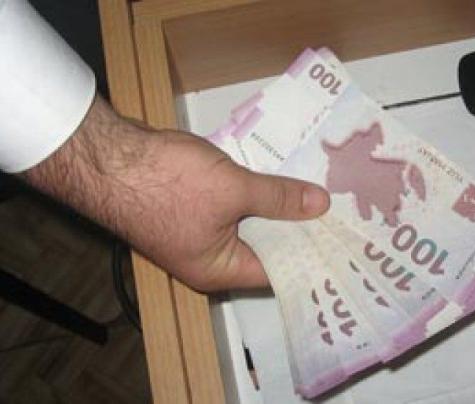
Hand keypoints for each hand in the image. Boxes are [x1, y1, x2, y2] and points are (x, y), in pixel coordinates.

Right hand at [21, 96, 329, 291]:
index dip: (311, 258)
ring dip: (279, 210)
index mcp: (219, 270)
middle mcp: (209, 259)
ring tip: (322, 197)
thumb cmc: (168, 182)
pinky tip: (285, 180)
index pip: (277, 273)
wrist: (108, 155)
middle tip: (341, 217)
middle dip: (299, 230)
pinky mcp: (192, 208)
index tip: (343, 244)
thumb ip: (279, 198)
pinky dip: (258, 196)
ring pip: (251, 226)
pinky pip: (235, 207)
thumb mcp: (233, 190)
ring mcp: (198, 233)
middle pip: (265, 249)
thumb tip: (321, 205)